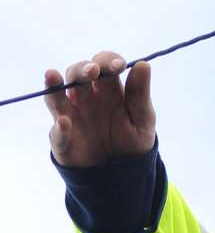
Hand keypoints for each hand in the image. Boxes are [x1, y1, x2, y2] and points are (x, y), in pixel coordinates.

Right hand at [45, 51, 155, 166]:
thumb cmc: (133, 140)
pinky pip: (57, 133)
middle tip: (94, 71)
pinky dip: (59, 129)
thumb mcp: (143, 118)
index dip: (108, 61)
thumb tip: (144, 64)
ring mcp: (70, 117)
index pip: (104, 66)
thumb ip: (140, 94)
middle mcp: (86, 98)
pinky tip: (64, 122)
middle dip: (83, 69)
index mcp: (109, 89)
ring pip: (56, 96)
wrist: (125, 172)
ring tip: (53, 76)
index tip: (119, 65)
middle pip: (78, 75)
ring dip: (55, 86)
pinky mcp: (62, 140)